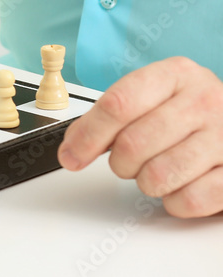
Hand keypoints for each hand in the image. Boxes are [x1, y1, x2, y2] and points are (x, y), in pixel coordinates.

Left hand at [58, 56, 222, 217]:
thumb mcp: (152, 99)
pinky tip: (181, 185)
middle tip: (130, 161)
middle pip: (132, 144)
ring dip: (147, 182)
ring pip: (158, 175)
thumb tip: (72, 147)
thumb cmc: (190, 114)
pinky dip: (175, 201)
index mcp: (176, 75)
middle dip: (120, 163)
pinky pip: (188, 200)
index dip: (87, 135)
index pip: (118, 104)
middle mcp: (204, 101)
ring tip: (159, 169)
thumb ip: (110, 117)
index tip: (71, 155)